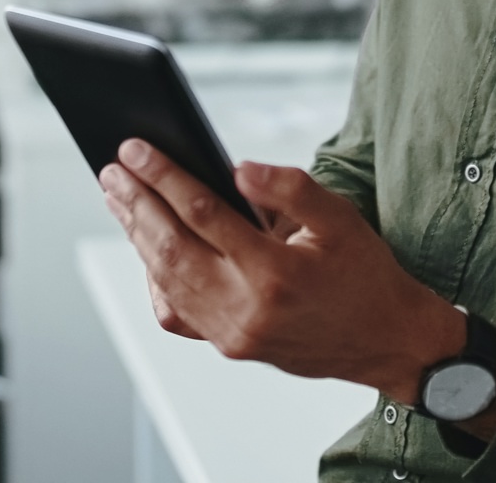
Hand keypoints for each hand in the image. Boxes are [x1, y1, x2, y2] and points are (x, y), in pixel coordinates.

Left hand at [98, 140, 465, 402]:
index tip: (137, 149)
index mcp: (275, 272)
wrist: (384, 340)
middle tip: (111, 168)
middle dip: (136, 203)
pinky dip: (155, 279)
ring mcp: (232, 334)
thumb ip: (290, 188)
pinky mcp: (229, 346)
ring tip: (118, 198)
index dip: (165, 177)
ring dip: (137, 236)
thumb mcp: (341, 218)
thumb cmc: (365, 273)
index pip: (203, 214)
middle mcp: (245, 309)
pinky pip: (176, 313)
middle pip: (171, 248)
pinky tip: (148, 250)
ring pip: (166, 280)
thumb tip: (238, 167)